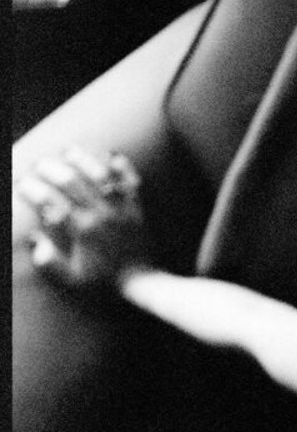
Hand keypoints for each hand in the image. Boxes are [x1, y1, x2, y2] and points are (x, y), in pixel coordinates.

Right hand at [15, 147, 154, 290]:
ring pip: (99, 175)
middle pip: (70, 182)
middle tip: (38, 165)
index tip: (22, 185)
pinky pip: (130, 182)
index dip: (32, 191)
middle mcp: (99, 214)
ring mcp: (119, 208)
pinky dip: (122, 167)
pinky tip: (112, 155)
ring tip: (68, 151)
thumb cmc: (104, 279)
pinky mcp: (136, 207)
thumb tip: (34, 240)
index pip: (49, 202)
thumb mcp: (72, 278)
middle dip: (50, 169)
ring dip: (82, 160)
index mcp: (81, 229)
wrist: (140, 279)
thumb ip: (50, 262)